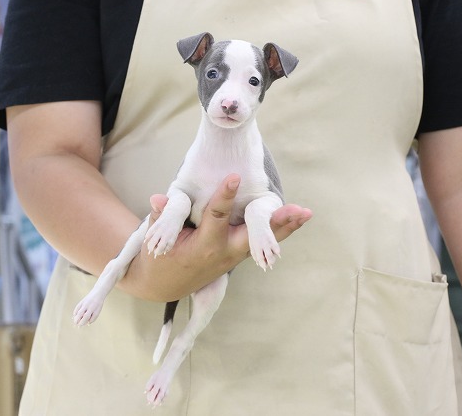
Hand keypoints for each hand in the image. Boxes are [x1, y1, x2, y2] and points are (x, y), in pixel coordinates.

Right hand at [117, 173, 312, 301]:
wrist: (165, 285)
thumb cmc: (159, 258)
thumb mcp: (154, 240)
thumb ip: (160, 218)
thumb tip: (157, 198)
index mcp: (203, 246)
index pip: (216, 216)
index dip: (224, 196)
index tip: (234, 176)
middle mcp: (224, 252)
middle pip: (254, 236)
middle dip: (275, 224)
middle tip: (297, 211)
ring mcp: (234, 255)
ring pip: (264, 241)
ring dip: (286, 227)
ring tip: (307, 212)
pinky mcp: (238, 254)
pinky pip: (262, 242)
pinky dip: (280, 230)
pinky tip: (299, 217)